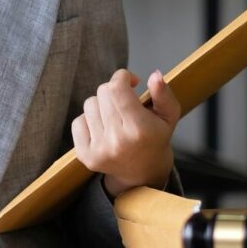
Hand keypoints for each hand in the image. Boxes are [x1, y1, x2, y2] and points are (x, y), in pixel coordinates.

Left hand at [71, 68, 180, 199]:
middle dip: (114, 91)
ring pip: (89, 104)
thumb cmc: (155, 137)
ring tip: (115, 117)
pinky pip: (78, 121)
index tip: (130, 82)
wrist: (143, 172)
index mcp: (139, 129)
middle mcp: (117, 141)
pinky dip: (89, 120)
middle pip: (103, 92)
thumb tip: (155, 75)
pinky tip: (103, 128)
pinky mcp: (84, 155)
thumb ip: (163, 94)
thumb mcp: (168, 116)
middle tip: (125, 103)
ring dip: (101, 105)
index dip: (122, 77)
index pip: (117, 88)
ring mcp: (99, 150)